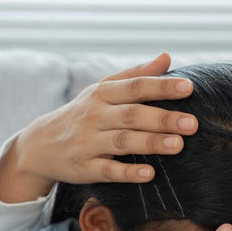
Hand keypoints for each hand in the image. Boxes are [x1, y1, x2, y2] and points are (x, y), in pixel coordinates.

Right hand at [15, 52, 197, 185]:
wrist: (39, 145)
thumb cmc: (84, 114)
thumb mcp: (103, 90)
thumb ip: (136, 75)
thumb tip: (167, 57)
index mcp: (102, 94)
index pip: (135, 87)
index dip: (161, 86)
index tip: (188, 87)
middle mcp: (94, 116)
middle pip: (131, 115)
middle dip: (162, 119)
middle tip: (192, 123)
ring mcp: (88, 142)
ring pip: (122, 142)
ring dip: (150, 143)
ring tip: (178, 145)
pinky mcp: (84, 167)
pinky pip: (107, 170)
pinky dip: (128, 173)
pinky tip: (149, 173)